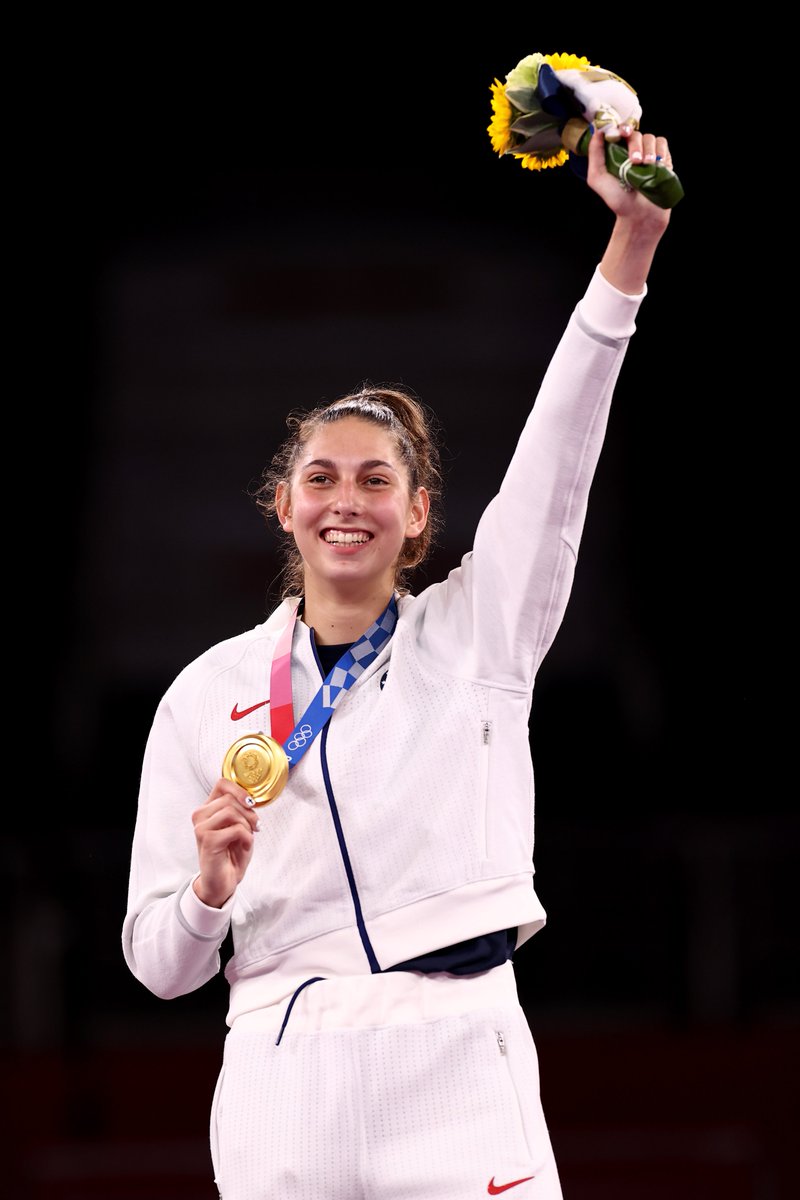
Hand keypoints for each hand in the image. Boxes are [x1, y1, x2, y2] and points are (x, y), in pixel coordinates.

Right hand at [191, 779, 259, 907]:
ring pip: (232, 812)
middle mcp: (200, 816)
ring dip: (247, 826)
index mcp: (207, 809)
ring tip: (248, 837)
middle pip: (230, 799)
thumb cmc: (231, 854)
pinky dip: (247, 838)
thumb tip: (251, 798)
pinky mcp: (207, 841)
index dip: (240, 790)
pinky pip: (236, 829)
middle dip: (249, 813)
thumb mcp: (239, 826)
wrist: (223, 882)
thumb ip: (240, 810)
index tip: (251, 803)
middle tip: (255, 827)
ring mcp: (201, 828)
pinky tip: (244, 846)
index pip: (222, 783)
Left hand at [588, 126, 671, 233]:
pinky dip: (661, 152)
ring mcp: (648, 154)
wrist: (639, 214)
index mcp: (617, 152)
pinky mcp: (662, 159)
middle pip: (636, 134)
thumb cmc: (617, 199)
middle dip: (635, 145)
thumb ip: (595, 154)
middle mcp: (632, 150)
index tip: (622, 133)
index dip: (622, 127)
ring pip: (651, 138)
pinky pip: (663, 145)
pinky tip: (657, 165)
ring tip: (646, 166)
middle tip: (634, 162)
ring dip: (648, 150)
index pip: (620, 131)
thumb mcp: (597, 178)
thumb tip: (597, 129)